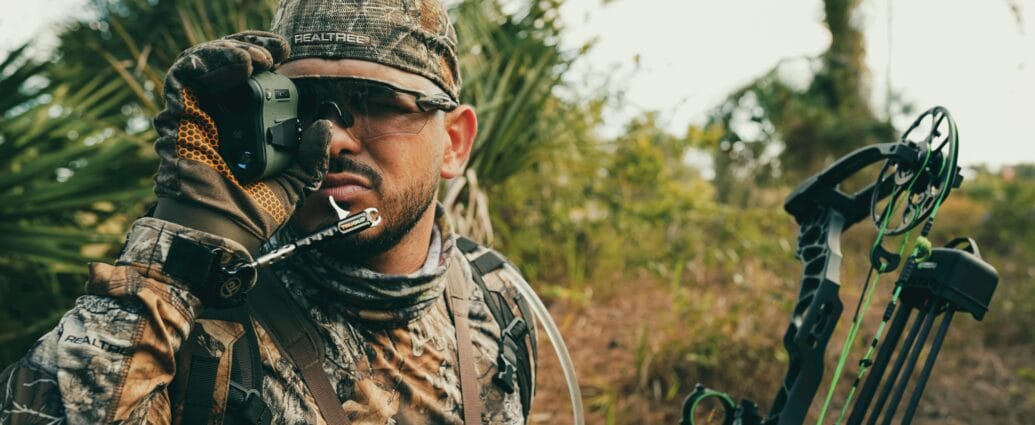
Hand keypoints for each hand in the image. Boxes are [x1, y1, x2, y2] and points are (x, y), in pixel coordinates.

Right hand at [151, 31, 330, 252]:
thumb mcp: (294, 181)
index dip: (266, 61)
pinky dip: (210, 61)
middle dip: (252, 48)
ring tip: (259, 58)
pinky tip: (238, 65)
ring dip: (234, 50)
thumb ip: (311, 156)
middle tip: (276, 50)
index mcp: (246, 127)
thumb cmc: (252, 212)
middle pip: (228, 65)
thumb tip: (324, 125)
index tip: (286, 55)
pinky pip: (185, 74)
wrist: (223, 229)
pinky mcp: (180, 113)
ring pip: (206, 62)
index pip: (251, 81)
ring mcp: (199, 113)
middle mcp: (220, 116)